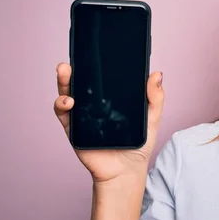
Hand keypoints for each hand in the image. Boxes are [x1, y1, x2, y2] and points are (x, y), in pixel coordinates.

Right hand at [53, 62, 164, 183]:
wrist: (127, 171)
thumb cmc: (139, 144)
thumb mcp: (151, 118)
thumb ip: (155, 97)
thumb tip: (157, 73)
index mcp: (111, 98)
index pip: (101, 77)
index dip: (95, 63)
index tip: (94, 48)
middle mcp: (94, 104)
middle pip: (80, 82)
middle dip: (73, 68)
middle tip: (72, 59)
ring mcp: (82, 116)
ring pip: (68, 93)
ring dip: (63, 81)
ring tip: (65, 72)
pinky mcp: (74, 130)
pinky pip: (63, 115)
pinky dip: (62, 105)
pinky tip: (68, 101)